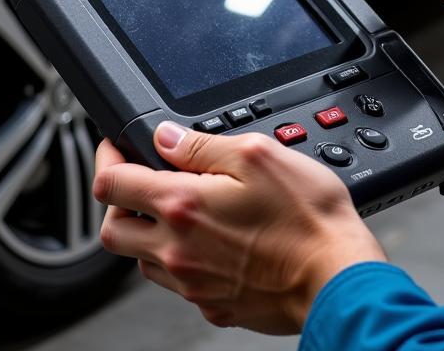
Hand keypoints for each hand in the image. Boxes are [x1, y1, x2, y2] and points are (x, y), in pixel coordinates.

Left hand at [94, 126, 384, 333]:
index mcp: (183, 206)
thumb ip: (201, 144)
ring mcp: (193, 284)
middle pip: (111, 230)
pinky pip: (178, 283)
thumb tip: (165, 137)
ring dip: (147, 233)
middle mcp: (178, 251)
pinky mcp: (213, 306)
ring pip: (141, 260)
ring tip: (181, 209)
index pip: (111, 183)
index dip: (106, 157)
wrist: (337, 277)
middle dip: (115, 202)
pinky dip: (181, 259)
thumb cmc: (307, 218)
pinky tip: (211, 241)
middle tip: (137, 181)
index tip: (116, 147)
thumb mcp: (258, 154)